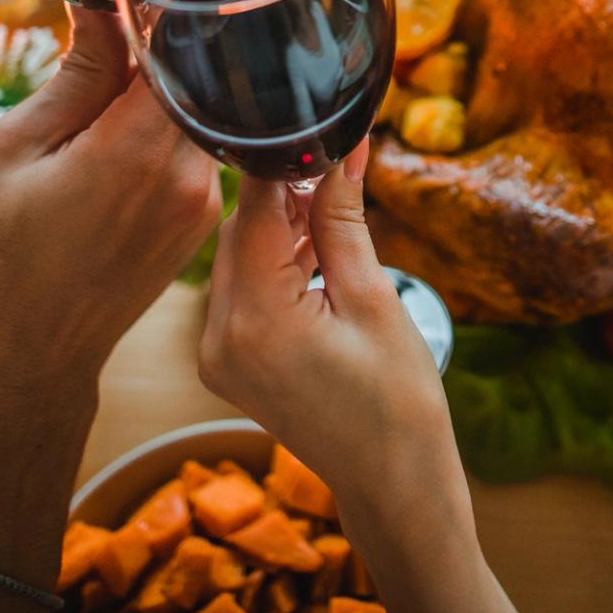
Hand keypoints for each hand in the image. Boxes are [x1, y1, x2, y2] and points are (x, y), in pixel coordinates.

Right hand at [0, 8, 217, 612]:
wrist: (24, 357)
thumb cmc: (0, 257)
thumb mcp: (17, 148)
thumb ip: (76, 73)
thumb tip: (106, 5)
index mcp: (140, 149)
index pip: (182, 48)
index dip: (168, 3)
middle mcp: (189, 174)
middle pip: (196, 76)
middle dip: (163, 39)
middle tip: (125, 3)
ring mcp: (202, 202)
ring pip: (195, 111)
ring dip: (162, 85)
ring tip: (111, 62)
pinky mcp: (199, 221)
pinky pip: (193, 148)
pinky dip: (164, 125)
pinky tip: (120, 119)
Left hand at [198, 143, 443, 487]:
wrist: (391, 481)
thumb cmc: (397, 400)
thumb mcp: (374, 298)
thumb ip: (343, 218)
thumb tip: (343, 147)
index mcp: (257, 319)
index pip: (254, 209)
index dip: (284, 164)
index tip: (313, 131)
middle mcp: (219, 336)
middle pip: (238, 230)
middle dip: (283, 195)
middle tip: (333, 171)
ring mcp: (215, 354)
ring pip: (236, 256)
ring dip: (277, 229)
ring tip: (331, 217)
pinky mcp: (224, 362)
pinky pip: (238, 289)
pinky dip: (270, 264)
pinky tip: (312, 256)